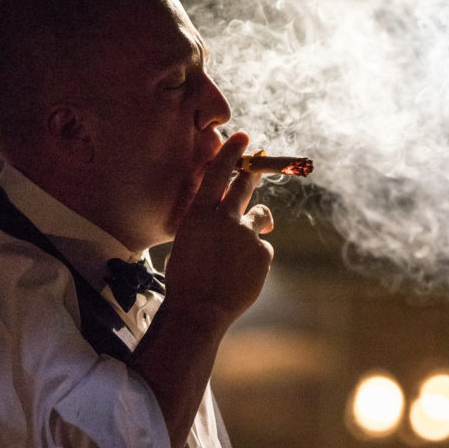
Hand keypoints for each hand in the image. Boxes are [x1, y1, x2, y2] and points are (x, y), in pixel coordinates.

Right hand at [164, 132, 273, 325]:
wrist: (200, 310)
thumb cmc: (185, 279)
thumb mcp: (188, 242)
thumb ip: (209, 225)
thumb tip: (233, 219)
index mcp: (199, 214)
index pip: (217, 174)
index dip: (231, 154)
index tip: (243, 137)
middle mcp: (225, 218)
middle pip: (244, 186)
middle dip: (253, 172)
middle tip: (260, 160)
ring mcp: (246, 235)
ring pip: (261, 217)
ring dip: (258, 222)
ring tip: (248, 239)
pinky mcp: (263, 253)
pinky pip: (262, 248)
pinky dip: (255, 258)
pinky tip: (241, 274)